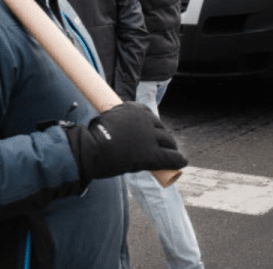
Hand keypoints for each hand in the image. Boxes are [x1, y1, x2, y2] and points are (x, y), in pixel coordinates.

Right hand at [64, 102, 187, 180]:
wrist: (91, 149)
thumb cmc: (92, 136)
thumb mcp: (107, 119)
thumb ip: (118, 121)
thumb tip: (115, 128)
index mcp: (135, 108)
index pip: (151, 117)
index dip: (153, 128)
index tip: (153, 135)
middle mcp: (146, 119)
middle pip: (162, 129)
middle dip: (163, 139)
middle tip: (163, 148)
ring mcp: (150, 136)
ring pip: (169, 142)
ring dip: (171, 149)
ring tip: (172, 156)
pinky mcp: (153, 153)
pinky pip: (172, 157)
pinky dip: (178, 160)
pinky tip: (181, 163)